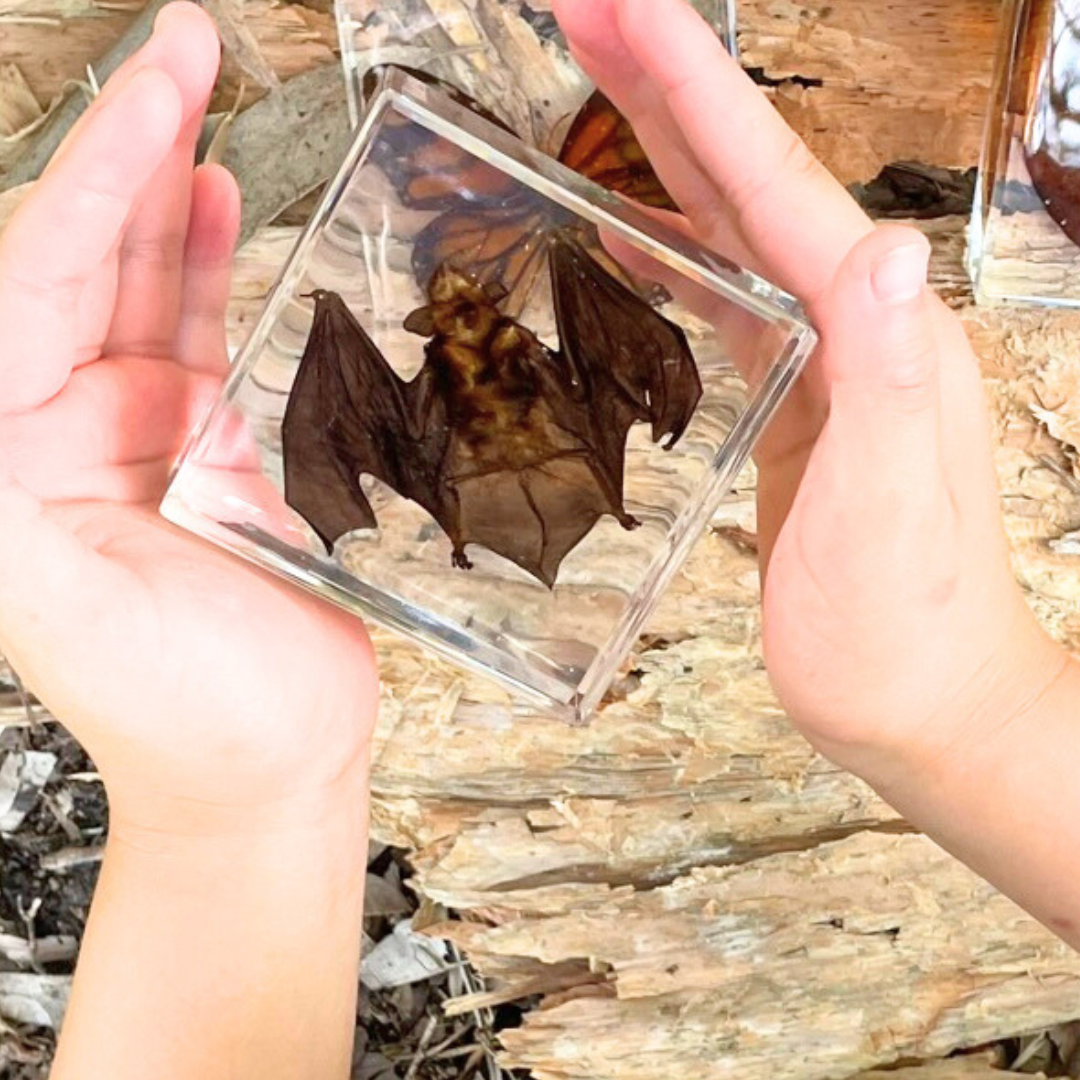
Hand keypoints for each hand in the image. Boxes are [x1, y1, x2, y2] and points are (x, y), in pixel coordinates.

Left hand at [0, 2, 376, 831]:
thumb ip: (2, 497)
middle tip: (179, 50)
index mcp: (6, 457)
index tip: (147, 96)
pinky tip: (216, 205)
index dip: (88, 180)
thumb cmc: (182, 706)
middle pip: (78, 261)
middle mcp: (57, 432)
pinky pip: (195, 332)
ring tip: (194, 98)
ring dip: (163, 190)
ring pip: (139, 284)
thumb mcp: (66, 601)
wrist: (270, 756)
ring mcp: (134, 436)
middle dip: (126, 150)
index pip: (31, 283)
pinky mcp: (205, 450)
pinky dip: (205, 265)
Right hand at [555, 0, 1068, 779]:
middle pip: (747, 180)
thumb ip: (889, 378)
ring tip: (595, 89)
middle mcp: (851, 325)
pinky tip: (628, 236)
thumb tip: (880, 245)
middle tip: (588, 12)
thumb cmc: (903, 627)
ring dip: (663, 151)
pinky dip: (670, 249)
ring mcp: (819, 360)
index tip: (624, 10)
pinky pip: (723, 296)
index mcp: (872, 330)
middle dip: (667, 87)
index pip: (772, 184)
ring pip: (729, 226)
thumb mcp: (892, 510)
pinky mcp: (791, 400)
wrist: (920, 700)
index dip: (696, 90)